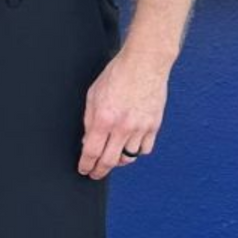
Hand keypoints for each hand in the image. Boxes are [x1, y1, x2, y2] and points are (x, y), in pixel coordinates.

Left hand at [78, 49, 171, 178]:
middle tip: (95, 173)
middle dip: (99, 171)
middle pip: (110, 161)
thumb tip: (87, 140)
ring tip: (112, 157)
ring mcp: (140, 128)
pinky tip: (129, 146)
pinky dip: (136, 151)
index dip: (86, 164)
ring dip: (118, 160)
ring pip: (129, 157)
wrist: (144, 64)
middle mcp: (123, 126)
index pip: (92, 151)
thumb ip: (90, 120)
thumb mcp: (93, 95)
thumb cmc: (117, 75)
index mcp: (104, 118)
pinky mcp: (154, 126)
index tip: (84, 169)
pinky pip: (145, 149)